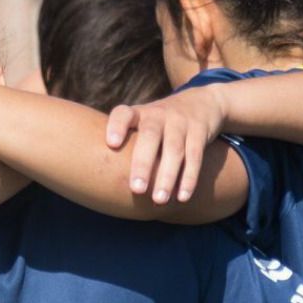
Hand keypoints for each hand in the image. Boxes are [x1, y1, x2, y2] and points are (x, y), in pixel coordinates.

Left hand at [104, 85, 226, 203]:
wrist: (201, 102)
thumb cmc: (159, 124)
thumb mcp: (142, 122)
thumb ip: (126, 144)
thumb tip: (101, 182)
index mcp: (139, 113)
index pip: (123, 114)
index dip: (117, 126)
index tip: (111, 144)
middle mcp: (158, 115)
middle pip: (150, 136)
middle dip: (143, 164)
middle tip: (136, 189)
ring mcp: (180, 122)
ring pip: (174, 150)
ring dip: (167, 177)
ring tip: (159, 200)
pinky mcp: (200, 132)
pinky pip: (195, 157)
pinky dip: (188, 178)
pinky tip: (182, 197)